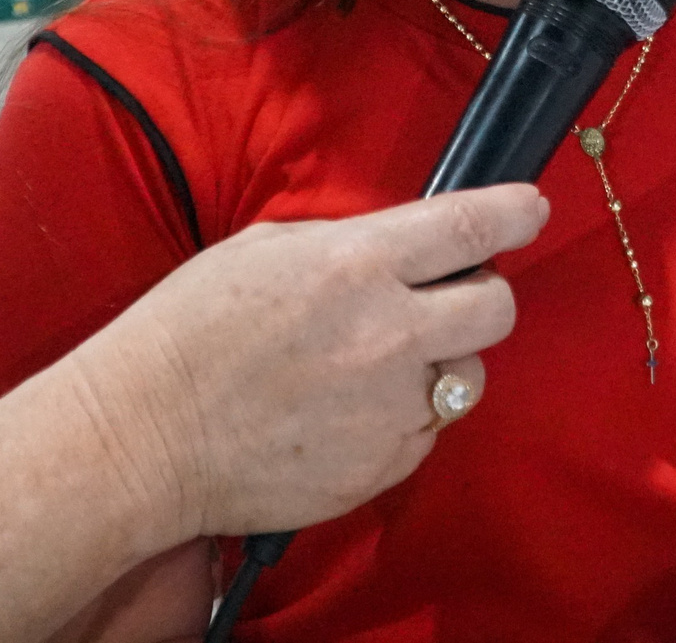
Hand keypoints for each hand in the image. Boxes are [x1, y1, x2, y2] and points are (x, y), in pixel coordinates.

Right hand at [59, 184, 548, 544]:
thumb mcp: (266, 250)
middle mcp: (388, 334)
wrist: (144, 436)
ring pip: (466, 377)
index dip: (514, 214)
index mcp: (355, 265)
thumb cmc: (188, 333)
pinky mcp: (381, 466)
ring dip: (439, 362)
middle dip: (483, 294)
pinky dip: (401, 418)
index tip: (531, 209)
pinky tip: (345, 411)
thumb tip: (405, 246)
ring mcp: (390, 407)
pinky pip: (425, 432)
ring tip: (373, 365)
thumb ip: (348, 244)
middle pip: (496, 309)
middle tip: (447, 294)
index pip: (469, 229)